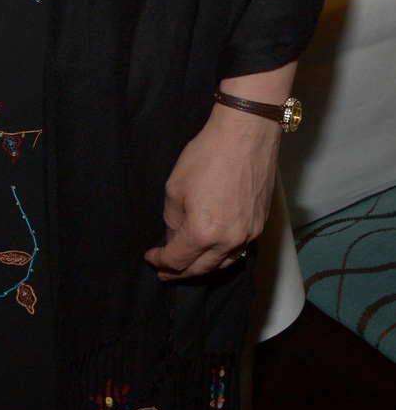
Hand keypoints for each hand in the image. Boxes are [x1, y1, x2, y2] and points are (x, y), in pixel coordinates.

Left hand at [144, 105, 279, 281]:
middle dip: (180, 272)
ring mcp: (248, 235)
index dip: (161, 261)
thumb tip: (174, 235)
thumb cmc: (208, 156)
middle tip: (166, 272)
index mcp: (203, 233)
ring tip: (188, 266)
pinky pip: (238, 250)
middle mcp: (228, 241)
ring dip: (203, 267)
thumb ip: (172, 218)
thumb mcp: (175, 187)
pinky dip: (222, 256)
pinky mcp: (260, 225)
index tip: (151, 258)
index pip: (178, 259)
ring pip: (223, 263)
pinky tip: (213, 251)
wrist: (245, 137)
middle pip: (201, 269)